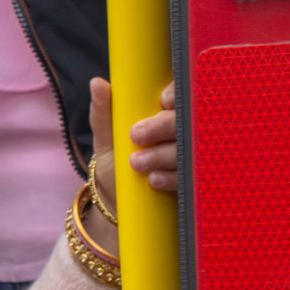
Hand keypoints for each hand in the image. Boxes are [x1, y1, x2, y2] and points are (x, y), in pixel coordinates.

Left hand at [84, 78, 179, 250]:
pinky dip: (172, 177)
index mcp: (166, 115)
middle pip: (188, 121)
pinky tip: (153, 179)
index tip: (162, 101)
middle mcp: (184, 133)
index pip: (183, 95)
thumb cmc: (113, 164)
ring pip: (189, 150)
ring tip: (136, 163)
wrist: (116, 205)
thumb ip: (103, 112)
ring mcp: (191, 159)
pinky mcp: (193, 183)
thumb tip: (97, 84)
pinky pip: (191, 178)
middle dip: (164, 126)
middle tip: (136, 135)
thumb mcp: (105, 138)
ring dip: (163, 154)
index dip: (178, 94)